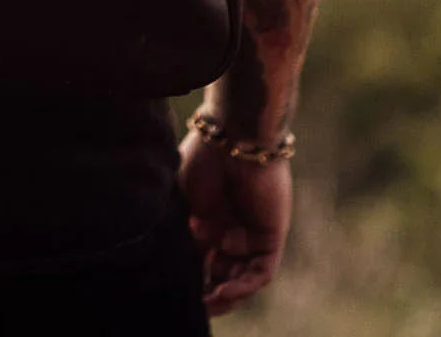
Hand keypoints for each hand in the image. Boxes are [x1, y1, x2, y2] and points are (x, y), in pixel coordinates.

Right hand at [178, 129, 292, 316]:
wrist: (231, 137)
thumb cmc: (202, 158)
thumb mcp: (183, 200)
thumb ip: (182, 230)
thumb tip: (168, 261)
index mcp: (209, 218)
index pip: (203, 258)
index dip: (192, 277)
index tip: (175, 290)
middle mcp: (232, 228)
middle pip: (223, 271)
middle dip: (209, 291)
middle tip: (194, 304)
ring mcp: (252, 233)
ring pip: (243, 276)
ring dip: (228, 294)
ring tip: (208, 303)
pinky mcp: (271, 235)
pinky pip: (262, 270)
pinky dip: (245, 284)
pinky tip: (225, 291)